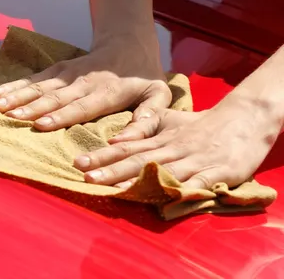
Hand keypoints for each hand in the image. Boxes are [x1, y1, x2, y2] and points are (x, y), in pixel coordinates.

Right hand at [0, 36, 169, 130]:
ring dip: (18, 94)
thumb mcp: (158, 96)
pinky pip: (35, 78)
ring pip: (40, 85)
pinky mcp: (58, 70)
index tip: (40, 124)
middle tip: (10, 116)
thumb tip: (124, 141)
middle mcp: (83, 81)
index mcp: (107, 91)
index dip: (61, 115)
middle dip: (31, 106)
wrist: (130, 40)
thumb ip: (147, 118)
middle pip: (54, 96)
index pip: (81, 106)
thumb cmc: (144, 76)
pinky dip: (15, 85)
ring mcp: (68, 73)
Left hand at [74, 96, 280, 189]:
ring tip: (114, 190)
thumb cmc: (198, 125)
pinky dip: (184, 190)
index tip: (79, 163)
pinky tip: (168, 200)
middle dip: (111, 170)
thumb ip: (142, 130)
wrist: (243, 120)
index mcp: (159, 139)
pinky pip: (199, 184)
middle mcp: (172, 150)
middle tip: (86, 176)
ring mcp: (194, 162)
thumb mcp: (168, 120)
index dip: (102, 156)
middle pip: (138, 161)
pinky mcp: (217, 172)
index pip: (126, 148)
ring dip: (138, 181)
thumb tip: (114, 140)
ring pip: (162, 173)